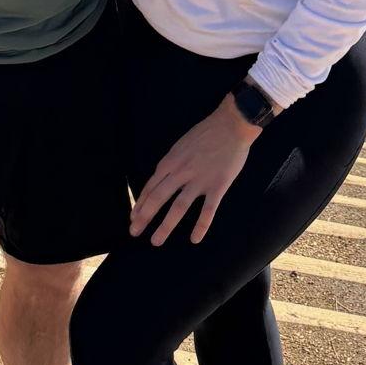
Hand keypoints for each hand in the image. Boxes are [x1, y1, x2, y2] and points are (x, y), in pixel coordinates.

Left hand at [130, 98, 260, 245]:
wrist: (231, 123)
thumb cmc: (206, 132)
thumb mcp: (181, 145)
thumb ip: (171, 163)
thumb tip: (160, 179)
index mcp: (171, 162)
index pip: (150, 187)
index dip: (140, 204)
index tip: (134, 217)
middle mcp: (181, 172)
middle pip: (158, 198)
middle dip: (144, 217)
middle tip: (135, 232)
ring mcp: (200, 180)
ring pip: (178, 207)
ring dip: (165, 226)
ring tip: (156, 241)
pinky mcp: (218, 185)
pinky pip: (208, 210)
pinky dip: (201, 226)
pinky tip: (195, 239)